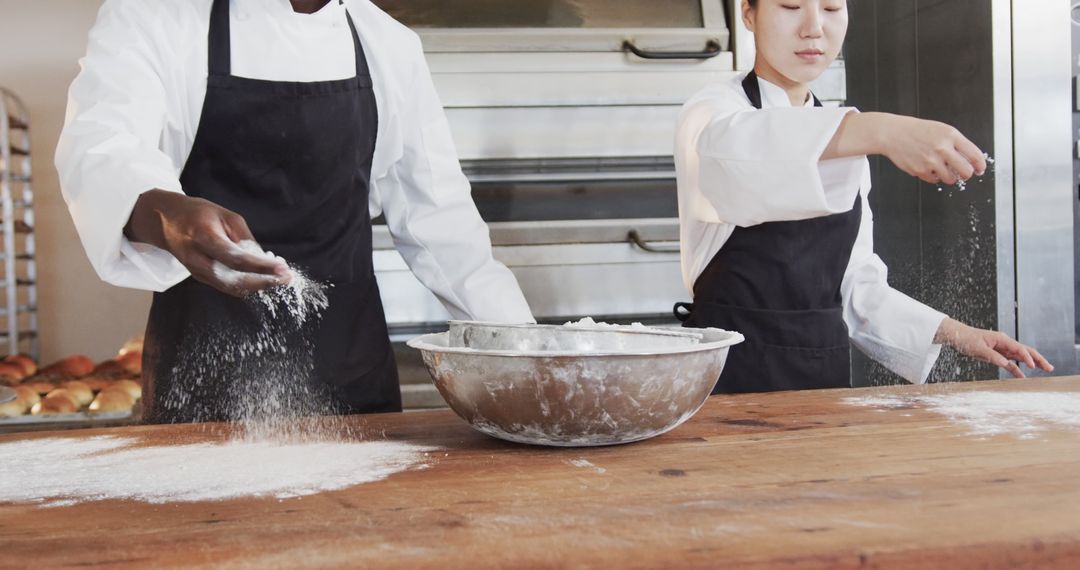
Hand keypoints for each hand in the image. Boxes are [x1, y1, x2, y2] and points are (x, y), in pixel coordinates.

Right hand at [124, 190, 289, 296]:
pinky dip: (247, 285)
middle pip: (233, 280)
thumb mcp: (225, 216)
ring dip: (258, 286)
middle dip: (263, 282)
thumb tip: (265, 260)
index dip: (260, 267)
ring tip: (279, 279)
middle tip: (286, 278)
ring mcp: (196, 272)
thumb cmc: (199, 214)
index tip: (282, 268)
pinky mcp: (200, 278)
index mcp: (203, 237)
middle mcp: (197, 259)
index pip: (235, 259)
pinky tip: (263, 279)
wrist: (165, 221)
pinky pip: (226, 286)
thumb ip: (245, 239)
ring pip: (231, 288)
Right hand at [876, 114, 987, 184]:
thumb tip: (970, 160)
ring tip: (941, 168)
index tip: (980, 168)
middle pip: (966, 171)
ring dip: (949, 176)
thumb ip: (956, 143)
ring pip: (950, 179)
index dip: (980, 165)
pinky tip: (928, 167)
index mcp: (950, 135)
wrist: (892, 133)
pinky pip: (934, 180)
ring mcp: (931, 161)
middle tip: (964, 173)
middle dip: (967, 174)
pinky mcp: (920, 170)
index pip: (974, 154)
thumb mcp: (941, 129)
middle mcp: (942, 148)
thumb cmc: (917, 131)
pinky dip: (933, 176)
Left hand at [934, 318, 1053, 377]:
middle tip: (1049, 368)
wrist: (957, 336)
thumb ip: (992, 356)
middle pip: (1025, 351)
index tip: (1034, 366)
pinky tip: (1023, 377)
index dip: (1027, 358)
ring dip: (1032, 363)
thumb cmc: (966, 340)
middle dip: (1038, 359)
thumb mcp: (978, 349)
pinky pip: (1010, 362)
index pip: (1019, 348)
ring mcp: (1002, 348)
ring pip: (1020, 356)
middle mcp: (1004, 342)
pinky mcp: (997, 354)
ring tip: (1044, 370)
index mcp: (1002, 339)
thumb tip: (1005, 364)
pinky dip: (1017, 369)